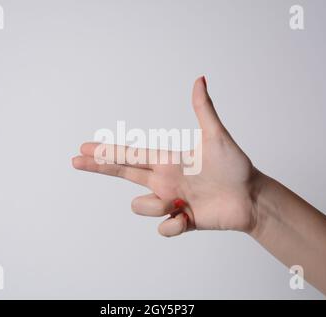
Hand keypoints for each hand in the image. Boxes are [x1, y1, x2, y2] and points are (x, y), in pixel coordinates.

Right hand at [72, 76, 259, 236]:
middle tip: (76, 160)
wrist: (250, 197)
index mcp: (167, 161)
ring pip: (143, 206)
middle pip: (123, 173)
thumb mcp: (217, 137)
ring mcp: (170, 201)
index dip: (107, 151)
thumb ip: (203, 109)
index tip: (86, 147)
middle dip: (100, 166)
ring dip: (157, 205)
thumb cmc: (235, 166)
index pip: (130, 154)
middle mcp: (163, 180)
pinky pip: (164, 228)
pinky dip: (174, 225)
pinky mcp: (180, 221)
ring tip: (182, 201)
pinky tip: (188, 218)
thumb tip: (199, 79)